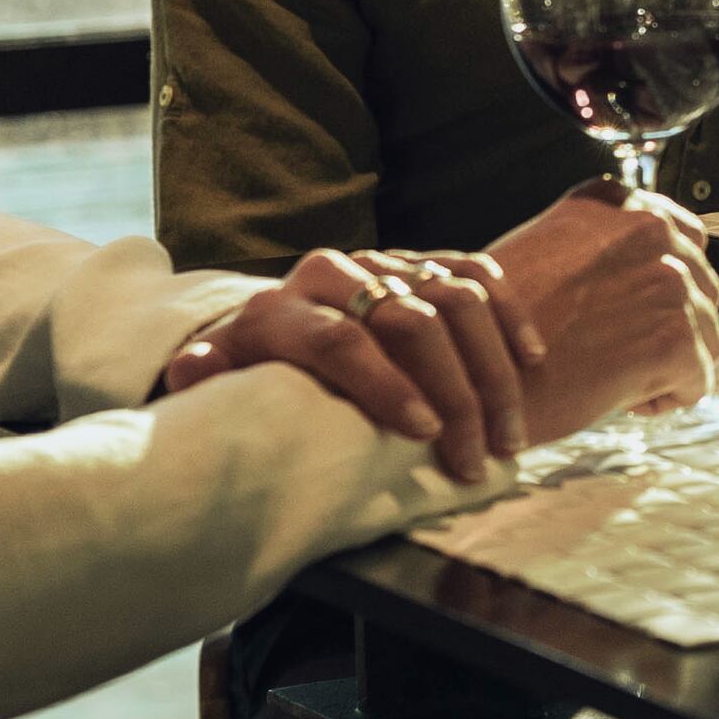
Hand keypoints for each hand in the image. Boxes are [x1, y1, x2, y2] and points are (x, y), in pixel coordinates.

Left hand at [156, 244, 538, 476]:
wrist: (282, 324)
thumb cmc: (259, 374)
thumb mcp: (226, 377)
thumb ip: (210, 375)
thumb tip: (186, 371)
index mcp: (284, 305)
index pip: (341, 339)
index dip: (385, 386)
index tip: (423, 436)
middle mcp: (338, 272)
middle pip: (412, 321)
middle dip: (454, 393)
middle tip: (475, 457)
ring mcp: (388, 261)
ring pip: (456, 299)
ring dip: (493, 370)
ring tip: (509, 434)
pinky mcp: (427, 261)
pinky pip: (480, 275)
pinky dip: (511, 316)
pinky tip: (532, 362)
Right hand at [471, 182, 718, 448]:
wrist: (473, 379)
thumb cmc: (495, 330)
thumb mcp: (544, 254)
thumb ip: (600, 252)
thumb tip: (645, 278)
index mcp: (616, 204)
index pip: (685, 236)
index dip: (662, 284)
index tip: (635, 311)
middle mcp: (649, 231)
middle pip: (703, 287)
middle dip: (669, 325)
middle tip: (618, 354)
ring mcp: (668, 282)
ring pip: (707, 336)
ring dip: (669, 363)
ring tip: (613, 377)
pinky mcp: (676, 339)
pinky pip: (698, 380)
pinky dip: (665, 398)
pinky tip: (618, 398)